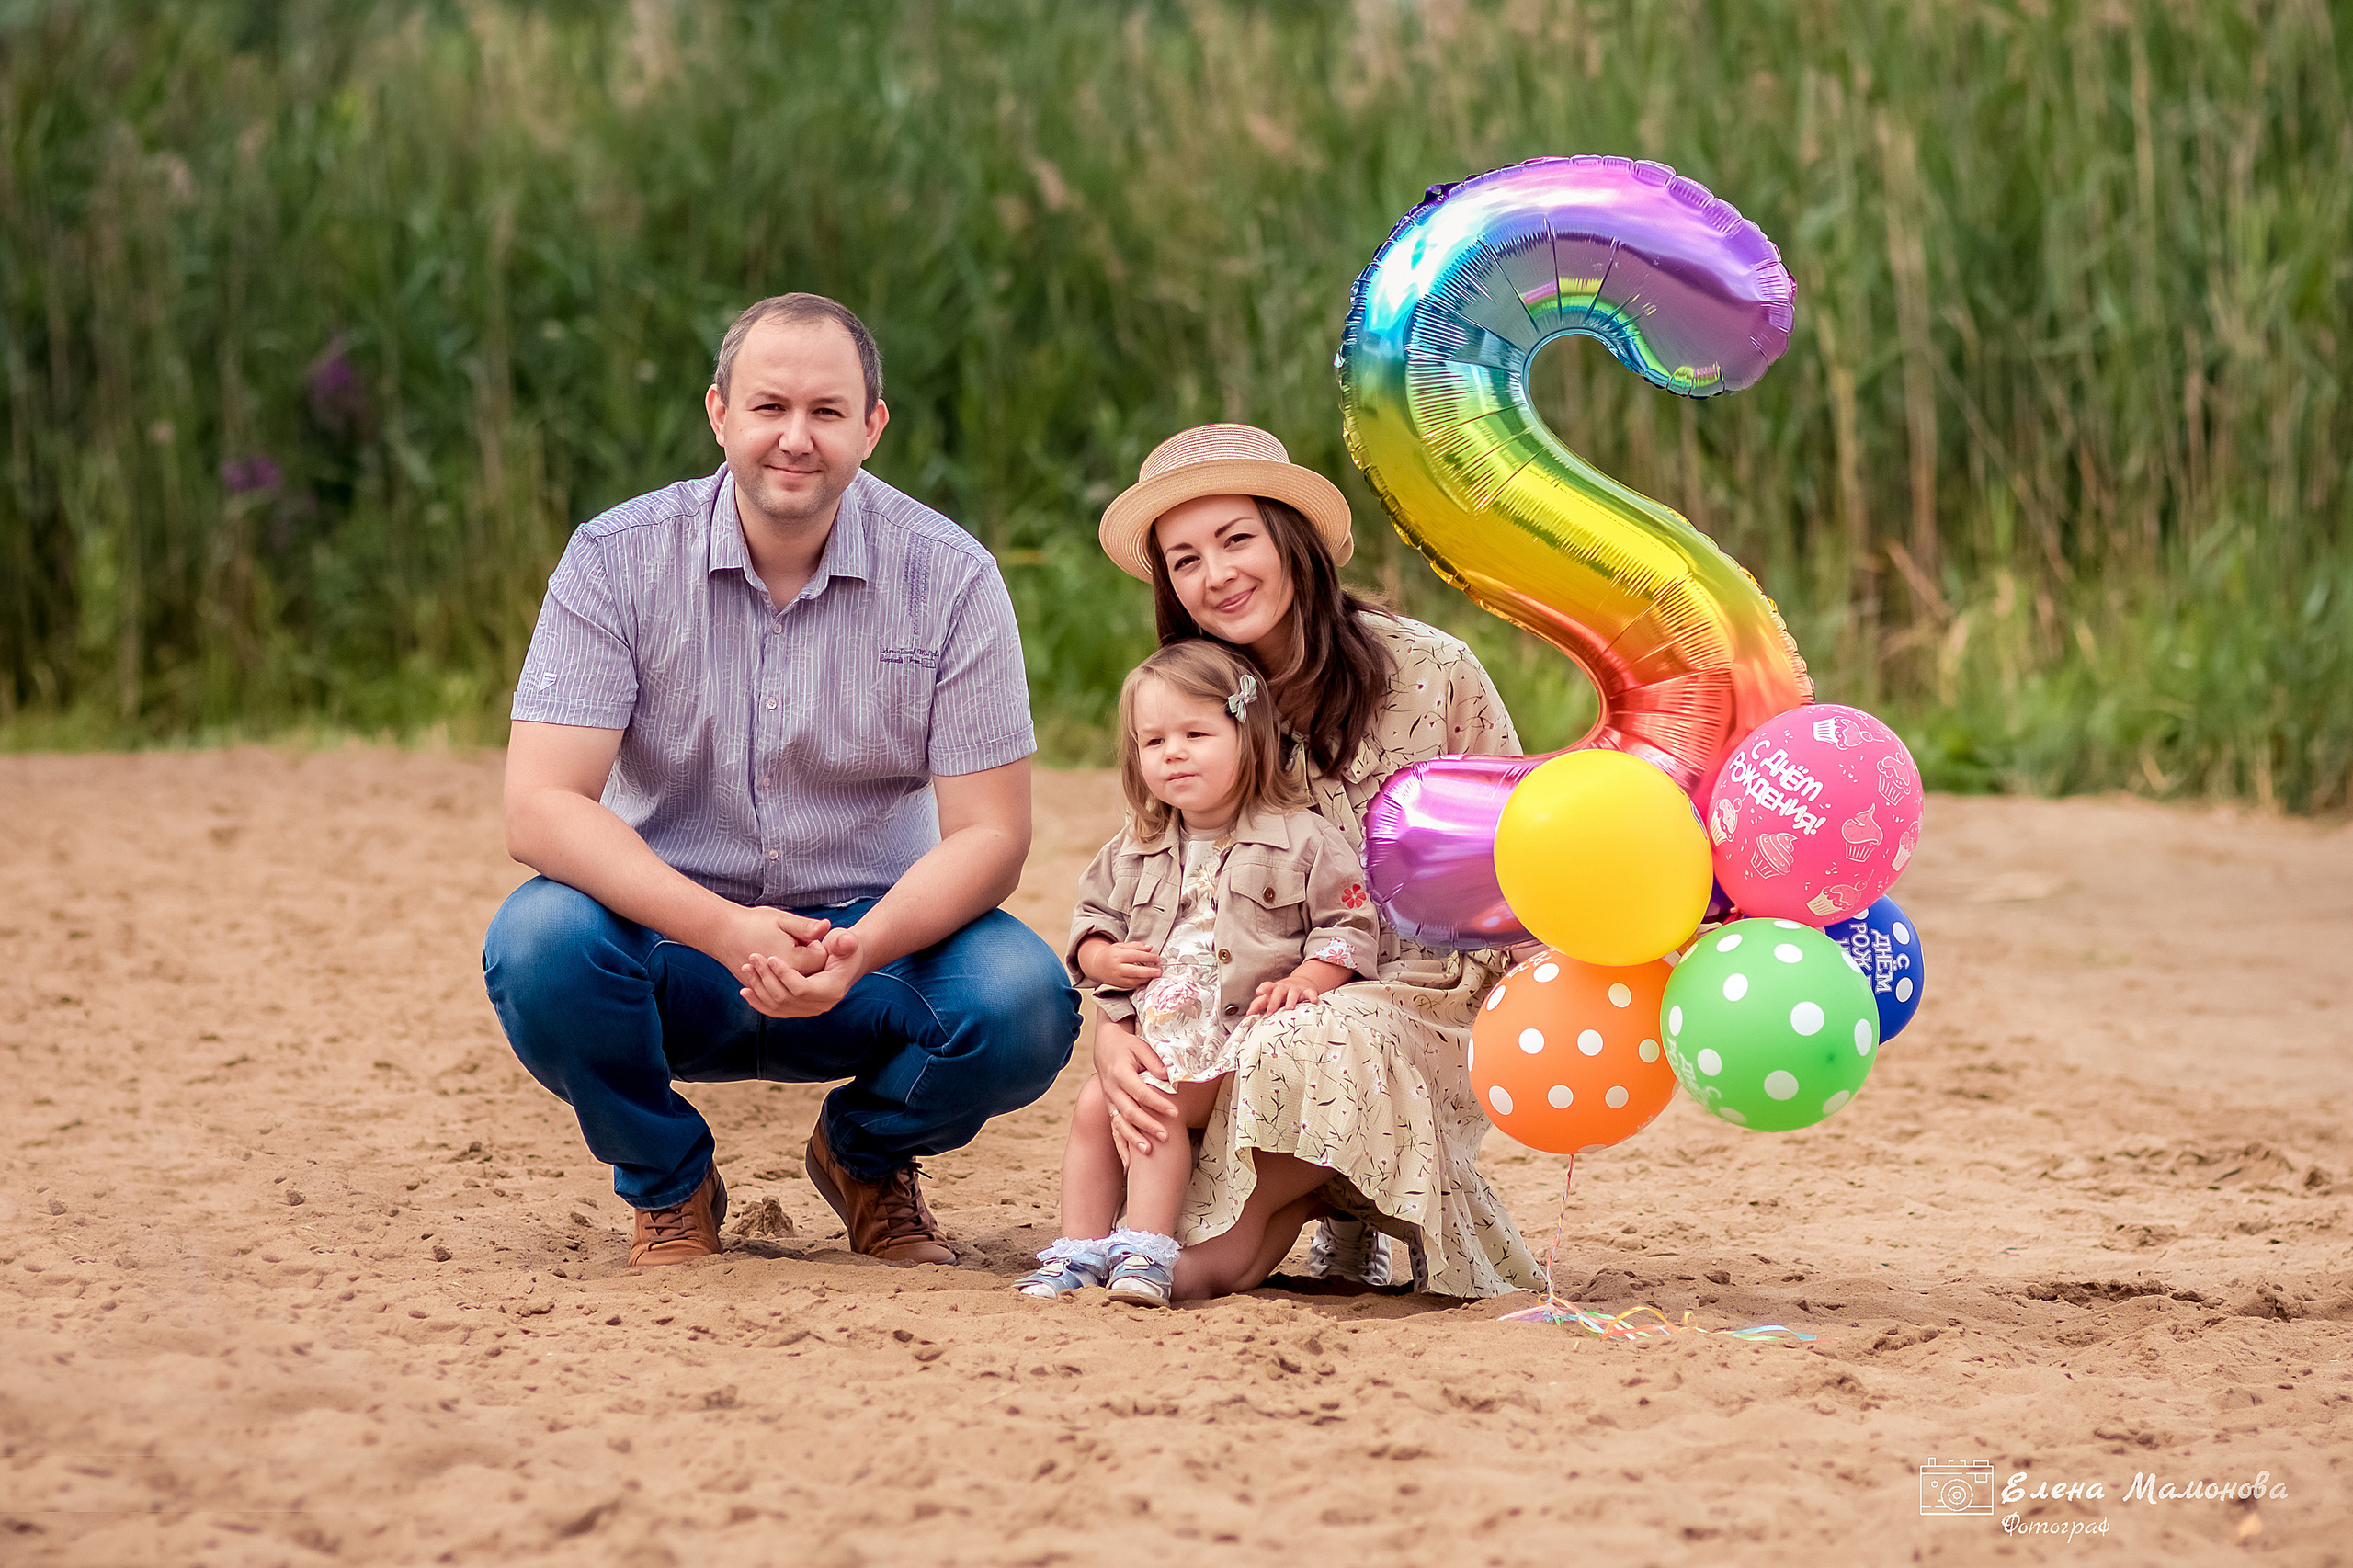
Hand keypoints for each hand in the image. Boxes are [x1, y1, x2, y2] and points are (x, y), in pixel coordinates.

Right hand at [703, 903, 832, 982]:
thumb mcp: (782, 920)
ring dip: (798, 968)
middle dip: (808, 957)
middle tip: (790, 942)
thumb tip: (827, 927)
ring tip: (782, 952)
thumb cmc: (753, 923)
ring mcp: (771, 989)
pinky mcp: (762, 992)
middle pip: (813, 972)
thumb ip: (806, 927)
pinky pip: (783, 992)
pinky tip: (777, 966)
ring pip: (799, 983)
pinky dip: (785, 980)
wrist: (722, 934)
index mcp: (793, 962)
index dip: (813, 943)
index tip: (797, 935)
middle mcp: (783, 981)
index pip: (821, 957)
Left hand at [738, 926, 865, 1018]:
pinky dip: (759, 1001)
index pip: (803, 988)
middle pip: (787, 999)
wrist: (842, 959)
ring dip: (759, 989)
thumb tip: (847, 942)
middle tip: (753, 958)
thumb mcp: (844, 940)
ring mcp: (809, 1010)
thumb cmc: (842, 946)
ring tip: (746, 968)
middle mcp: (821, 1005)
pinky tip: (746, 990)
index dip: (784, 974)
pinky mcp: (798, 1009)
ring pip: (778, 1006)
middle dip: (767, 979)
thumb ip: (844, 941)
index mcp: (832, 989)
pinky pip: (776, 1010)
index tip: (770, 957)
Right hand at [1078, 938, 1161, 989]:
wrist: (1097, 966)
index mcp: (1118, 955)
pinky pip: (1132, 985)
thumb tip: (1149, 948)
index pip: (1135, 956)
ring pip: (1134, 980)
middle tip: (1159, 970)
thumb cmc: (1112, 954)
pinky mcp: (1120, 985)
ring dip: (1147, 978)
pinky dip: (1142, 982)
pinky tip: (1148, 978)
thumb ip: (1136, 946)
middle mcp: (1117, 968)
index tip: (1157, 958)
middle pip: (1135, 971)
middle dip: (1149, 971)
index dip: (1148, 957)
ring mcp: (1118, 978)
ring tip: (1156, 974)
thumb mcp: (1122, 946)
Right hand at [1092, 1016, 1177, 1156]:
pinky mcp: (1110, 1108)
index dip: (1157, 1103)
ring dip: (1133, 1139)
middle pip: (1129, 1111)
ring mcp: (1109, 1101)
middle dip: (1148, 1125)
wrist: (1105, 1046)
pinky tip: (1128, 1164)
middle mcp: (1112, 1090)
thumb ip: (1154, 1061)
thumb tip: (1168, 1076)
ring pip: (1120, 1124)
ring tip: (1148, 1151)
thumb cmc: (1127, 1045)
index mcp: (1120, 1073)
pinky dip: (1121, 1147)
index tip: (1175, 1112)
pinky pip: (1114, 1130)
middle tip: (1165, 1137)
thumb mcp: (1140, 1046)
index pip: (1140, 1092)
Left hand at [1246, 957, 1352, 1015]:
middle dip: (1274, 1001)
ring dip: (1291, 1000)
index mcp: (1274, 989)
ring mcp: (1296, 989)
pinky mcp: (1308, 991)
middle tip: (1270, 1013)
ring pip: (1293, 993)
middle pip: (1278, 991)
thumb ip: (1258, 1005)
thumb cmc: (1281, 994)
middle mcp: (1284, 987)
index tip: (1259, 992)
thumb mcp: (1270, 997)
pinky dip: (1312, 997)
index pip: (1267, 986)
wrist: (1300, 983)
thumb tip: (1248, 1015)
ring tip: (1289, 1009)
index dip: (1262, 989)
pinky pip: (1310, 993)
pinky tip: (1314, 1003)